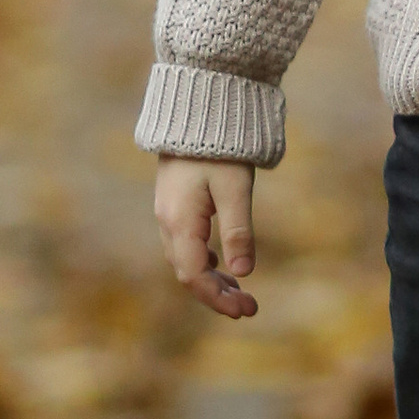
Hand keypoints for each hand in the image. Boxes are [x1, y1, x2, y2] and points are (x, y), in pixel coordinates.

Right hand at [155, 156, 258, 319]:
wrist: (197, 108)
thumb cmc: (219, 147)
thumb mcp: (235, 189)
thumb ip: (238, 230)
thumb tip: (244, 272)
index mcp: (180, 222)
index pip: (193, 275)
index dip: (217, 298)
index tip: (246, 311)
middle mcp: (168, 221)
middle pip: (188, 272)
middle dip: (217, 294)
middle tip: (251, 308)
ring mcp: (169, 212)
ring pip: (186, 259)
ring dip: (212, 279)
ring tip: (241, 293)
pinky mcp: (175, 203)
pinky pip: (186, 244)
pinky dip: (206, 260)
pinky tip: (224, 264)